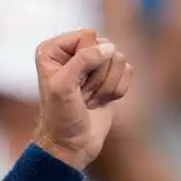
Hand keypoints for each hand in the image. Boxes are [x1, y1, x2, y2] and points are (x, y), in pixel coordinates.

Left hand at [32, 28, 132, 169]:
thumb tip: (109, 47)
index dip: (86, 60)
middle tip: (80, 95)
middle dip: (97, 76)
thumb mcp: (63, 86)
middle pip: (106, 46)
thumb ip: (82, 61)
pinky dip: (116, 90)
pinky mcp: (109, 76)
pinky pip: (128, 70)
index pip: (88, 35)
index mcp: (52, 50)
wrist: (71, 144)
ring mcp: (92, 63)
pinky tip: (99, 101)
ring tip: (87, 99)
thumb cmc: (60, 117)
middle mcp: (72, 52)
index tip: (72, 83)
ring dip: (105, 86)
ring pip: (119, 59)